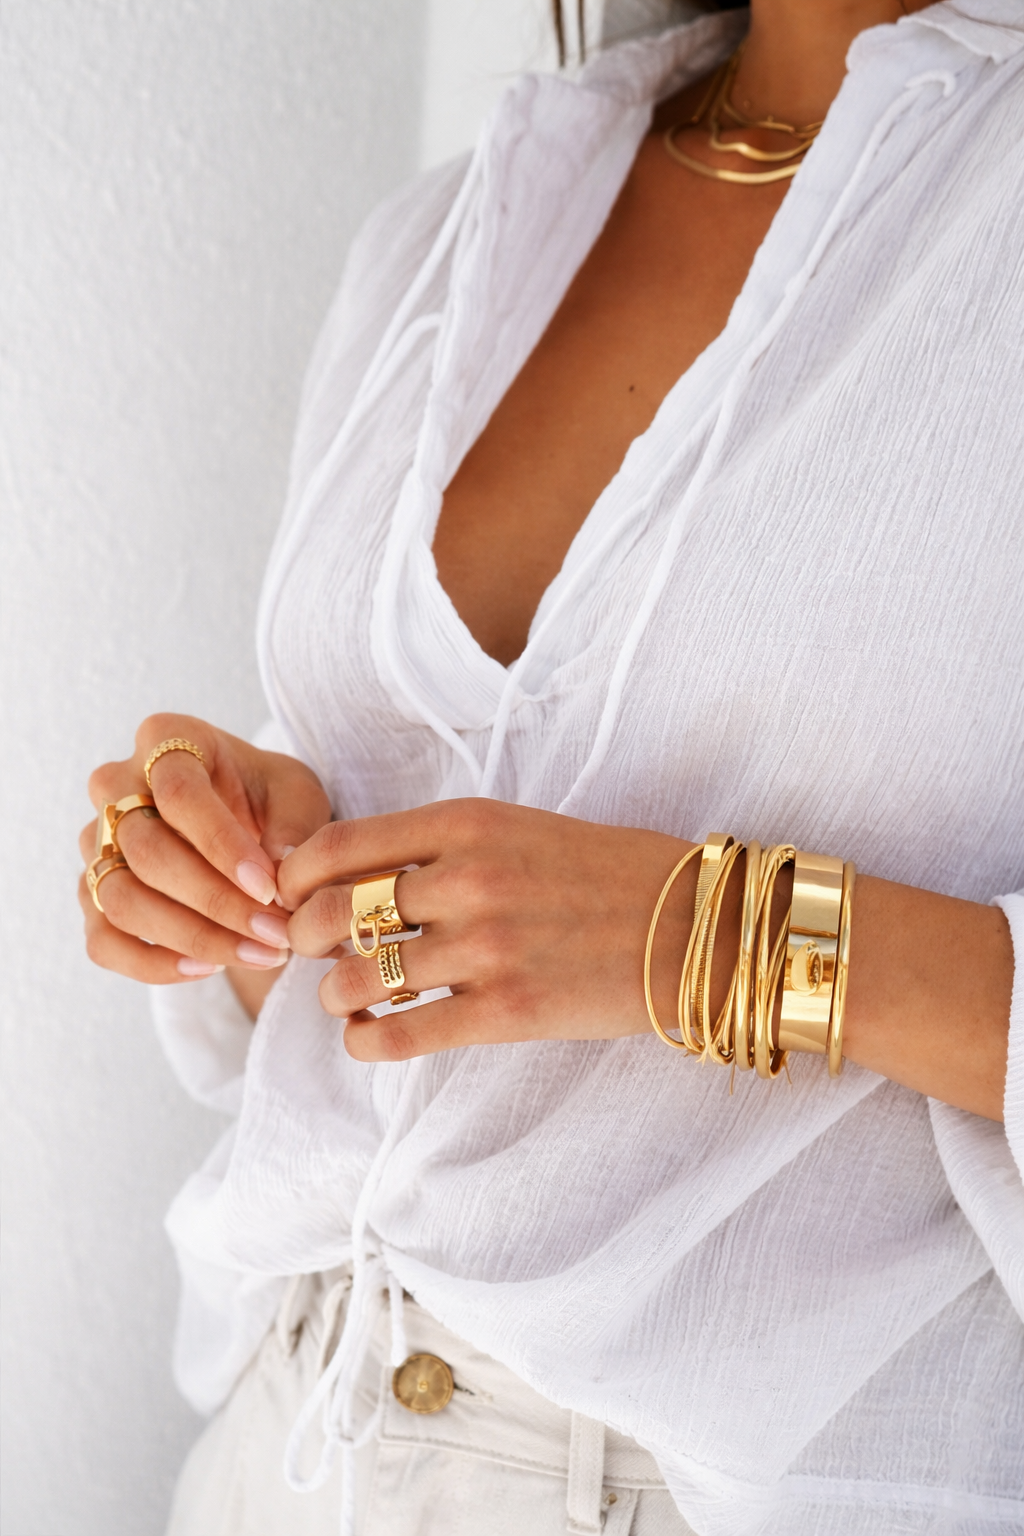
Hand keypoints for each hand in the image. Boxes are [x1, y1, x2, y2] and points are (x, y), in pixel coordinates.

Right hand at [79, 713, 331, 991]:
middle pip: (145, 851)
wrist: (245, 823)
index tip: (270, 887)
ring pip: (121, 900)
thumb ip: (293, 823)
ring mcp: (96, 842)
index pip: (178, 792)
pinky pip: (103, 941)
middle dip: (216, 901)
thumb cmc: (268, 799)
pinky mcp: (92, 892)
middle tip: (276, 932)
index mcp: (166, 740)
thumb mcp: (298, 794)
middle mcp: (115, 786)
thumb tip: (279, 867)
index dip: (222, 845)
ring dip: (194, 938)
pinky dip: (153, 965)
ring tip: (259, 954)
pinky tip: (208, 968)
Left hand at [279, 799, 700, 1060]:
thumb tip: (349, 876)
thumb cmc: (601, 873)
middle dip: (306, 939)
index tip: (292, 896)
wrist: (689, 927)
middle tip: (313, 952)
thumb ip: (437, 844)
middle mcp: (467, 878)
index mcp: (466, 822)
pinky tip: (368, 1036)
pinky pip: (399, 1034)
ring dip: (336, 994)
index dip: (295, 878)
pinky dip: (364, 1040)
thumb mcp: (515, 828)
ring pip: (358, 979)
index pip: (337, 846)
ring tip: (348, 996)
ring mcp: (486, 946)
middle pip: (334, 913)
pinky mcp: (505, 1010)